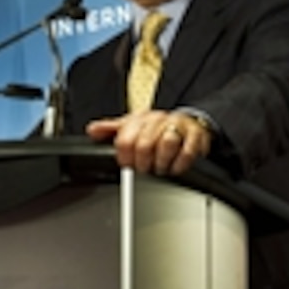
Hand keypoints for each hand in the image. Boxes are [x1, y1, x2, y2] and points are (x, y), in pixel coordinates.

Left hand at [86, 109, 212, 175]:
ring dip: (161, 162)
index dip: (124, 156)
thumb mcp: (132, 126)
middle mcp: (158, 120)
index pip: (125, 137)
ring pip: (166, 144)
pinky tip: (174, 168)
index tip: (126, 165)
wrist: (188, 123)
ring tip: (159, 168)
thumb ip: (111, 129)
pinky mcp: (195, 135)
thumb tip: (92, 130)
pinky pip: (187, 151)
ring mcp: (177, 126)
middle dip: (142, 163)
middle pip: (144, 144)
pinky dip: (180, 164)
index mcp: (140, 118)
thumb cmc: (156, 129)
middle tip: (143, 170)